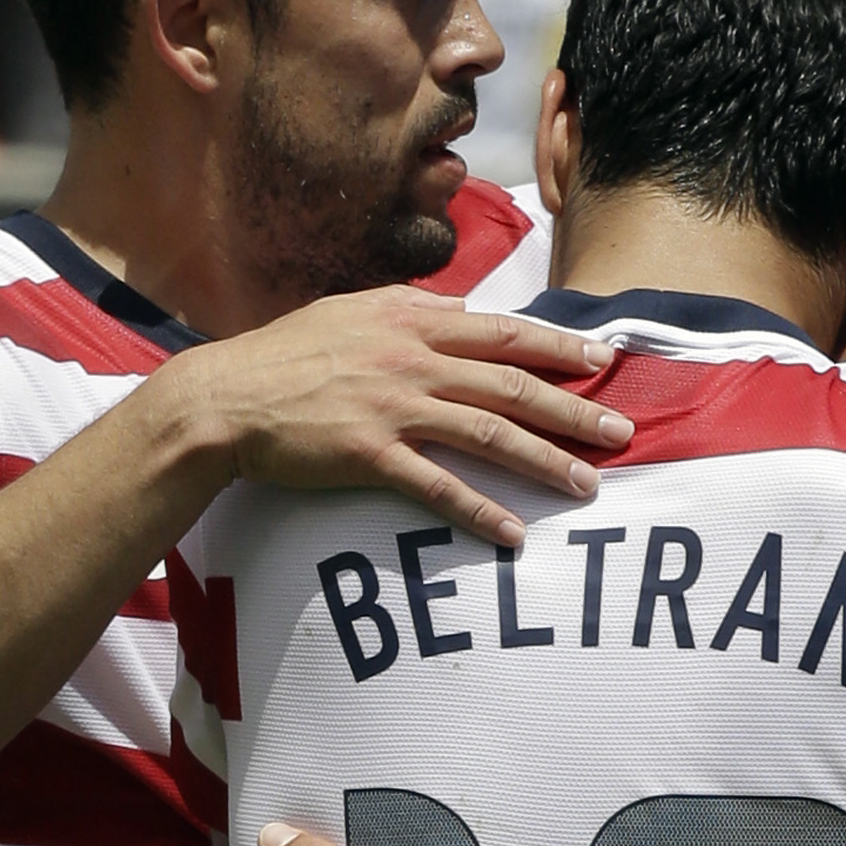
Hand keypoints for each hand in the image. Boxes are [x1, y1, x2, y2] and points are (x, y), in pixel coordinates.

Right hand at [157, 287, 633, 545]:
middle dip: (574, 408)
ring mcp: (394, 407)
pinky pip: (438, 487)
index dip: (560, 345)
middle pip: (513, 383)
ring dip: (545, 461)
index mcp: (413, 321)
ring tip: (587, 486)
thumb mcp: (354, 312)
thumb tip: (464, 313)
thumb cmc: (287, 354)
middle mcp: (413, 360)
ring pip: (490, 434)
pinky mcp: (371, 454)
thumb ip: (413, 313)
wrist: (224, 397)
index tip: (604, 360)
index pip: (505, 331)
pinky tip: (513, 533)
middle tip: (622, 431)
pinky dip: (481, 511)